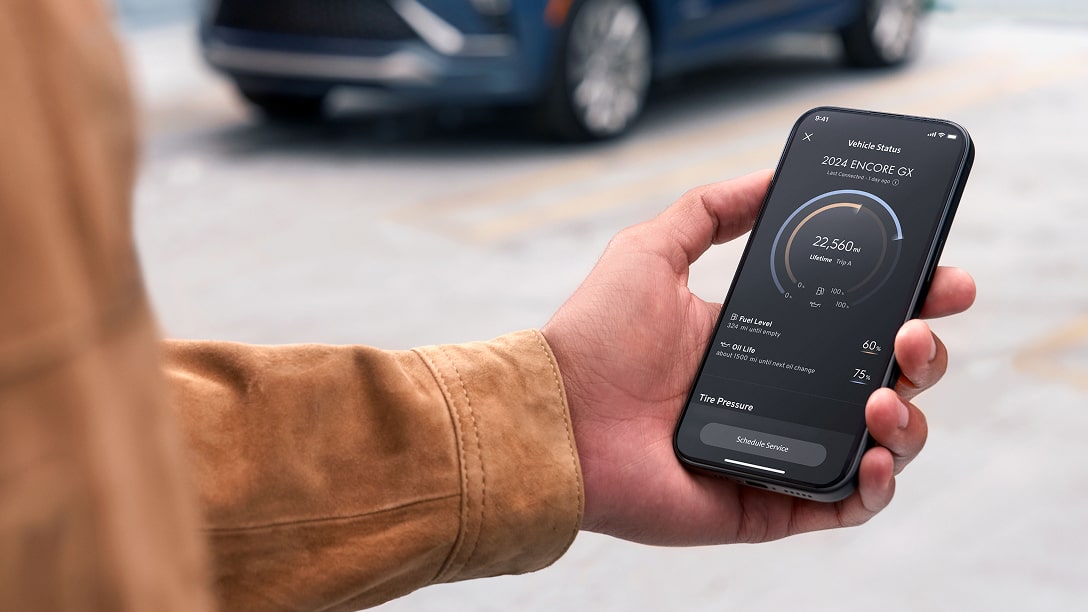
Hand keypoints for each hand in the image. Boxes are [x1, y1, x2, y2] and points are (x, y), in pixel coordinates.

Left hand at [541, 170, 975, 544]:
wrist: (554, 416)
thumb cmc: (593, 339)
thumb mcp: (653, 250)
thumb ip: (711, 208)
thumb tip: (774, 174)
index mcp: (767, 339)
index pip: (858, 320)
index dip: (910, 300)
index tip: (943, 277)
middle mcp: (782, 393)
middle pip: (885, 378)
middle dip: (923, 354)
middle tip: (916, 331)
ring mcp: (781, 448)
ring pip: (882, 441)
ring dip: (908, 417)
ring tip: (882, 392)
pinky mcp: (770, 501)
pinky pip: (846, 505)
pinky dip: (876, 486)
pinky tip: (875, 455)